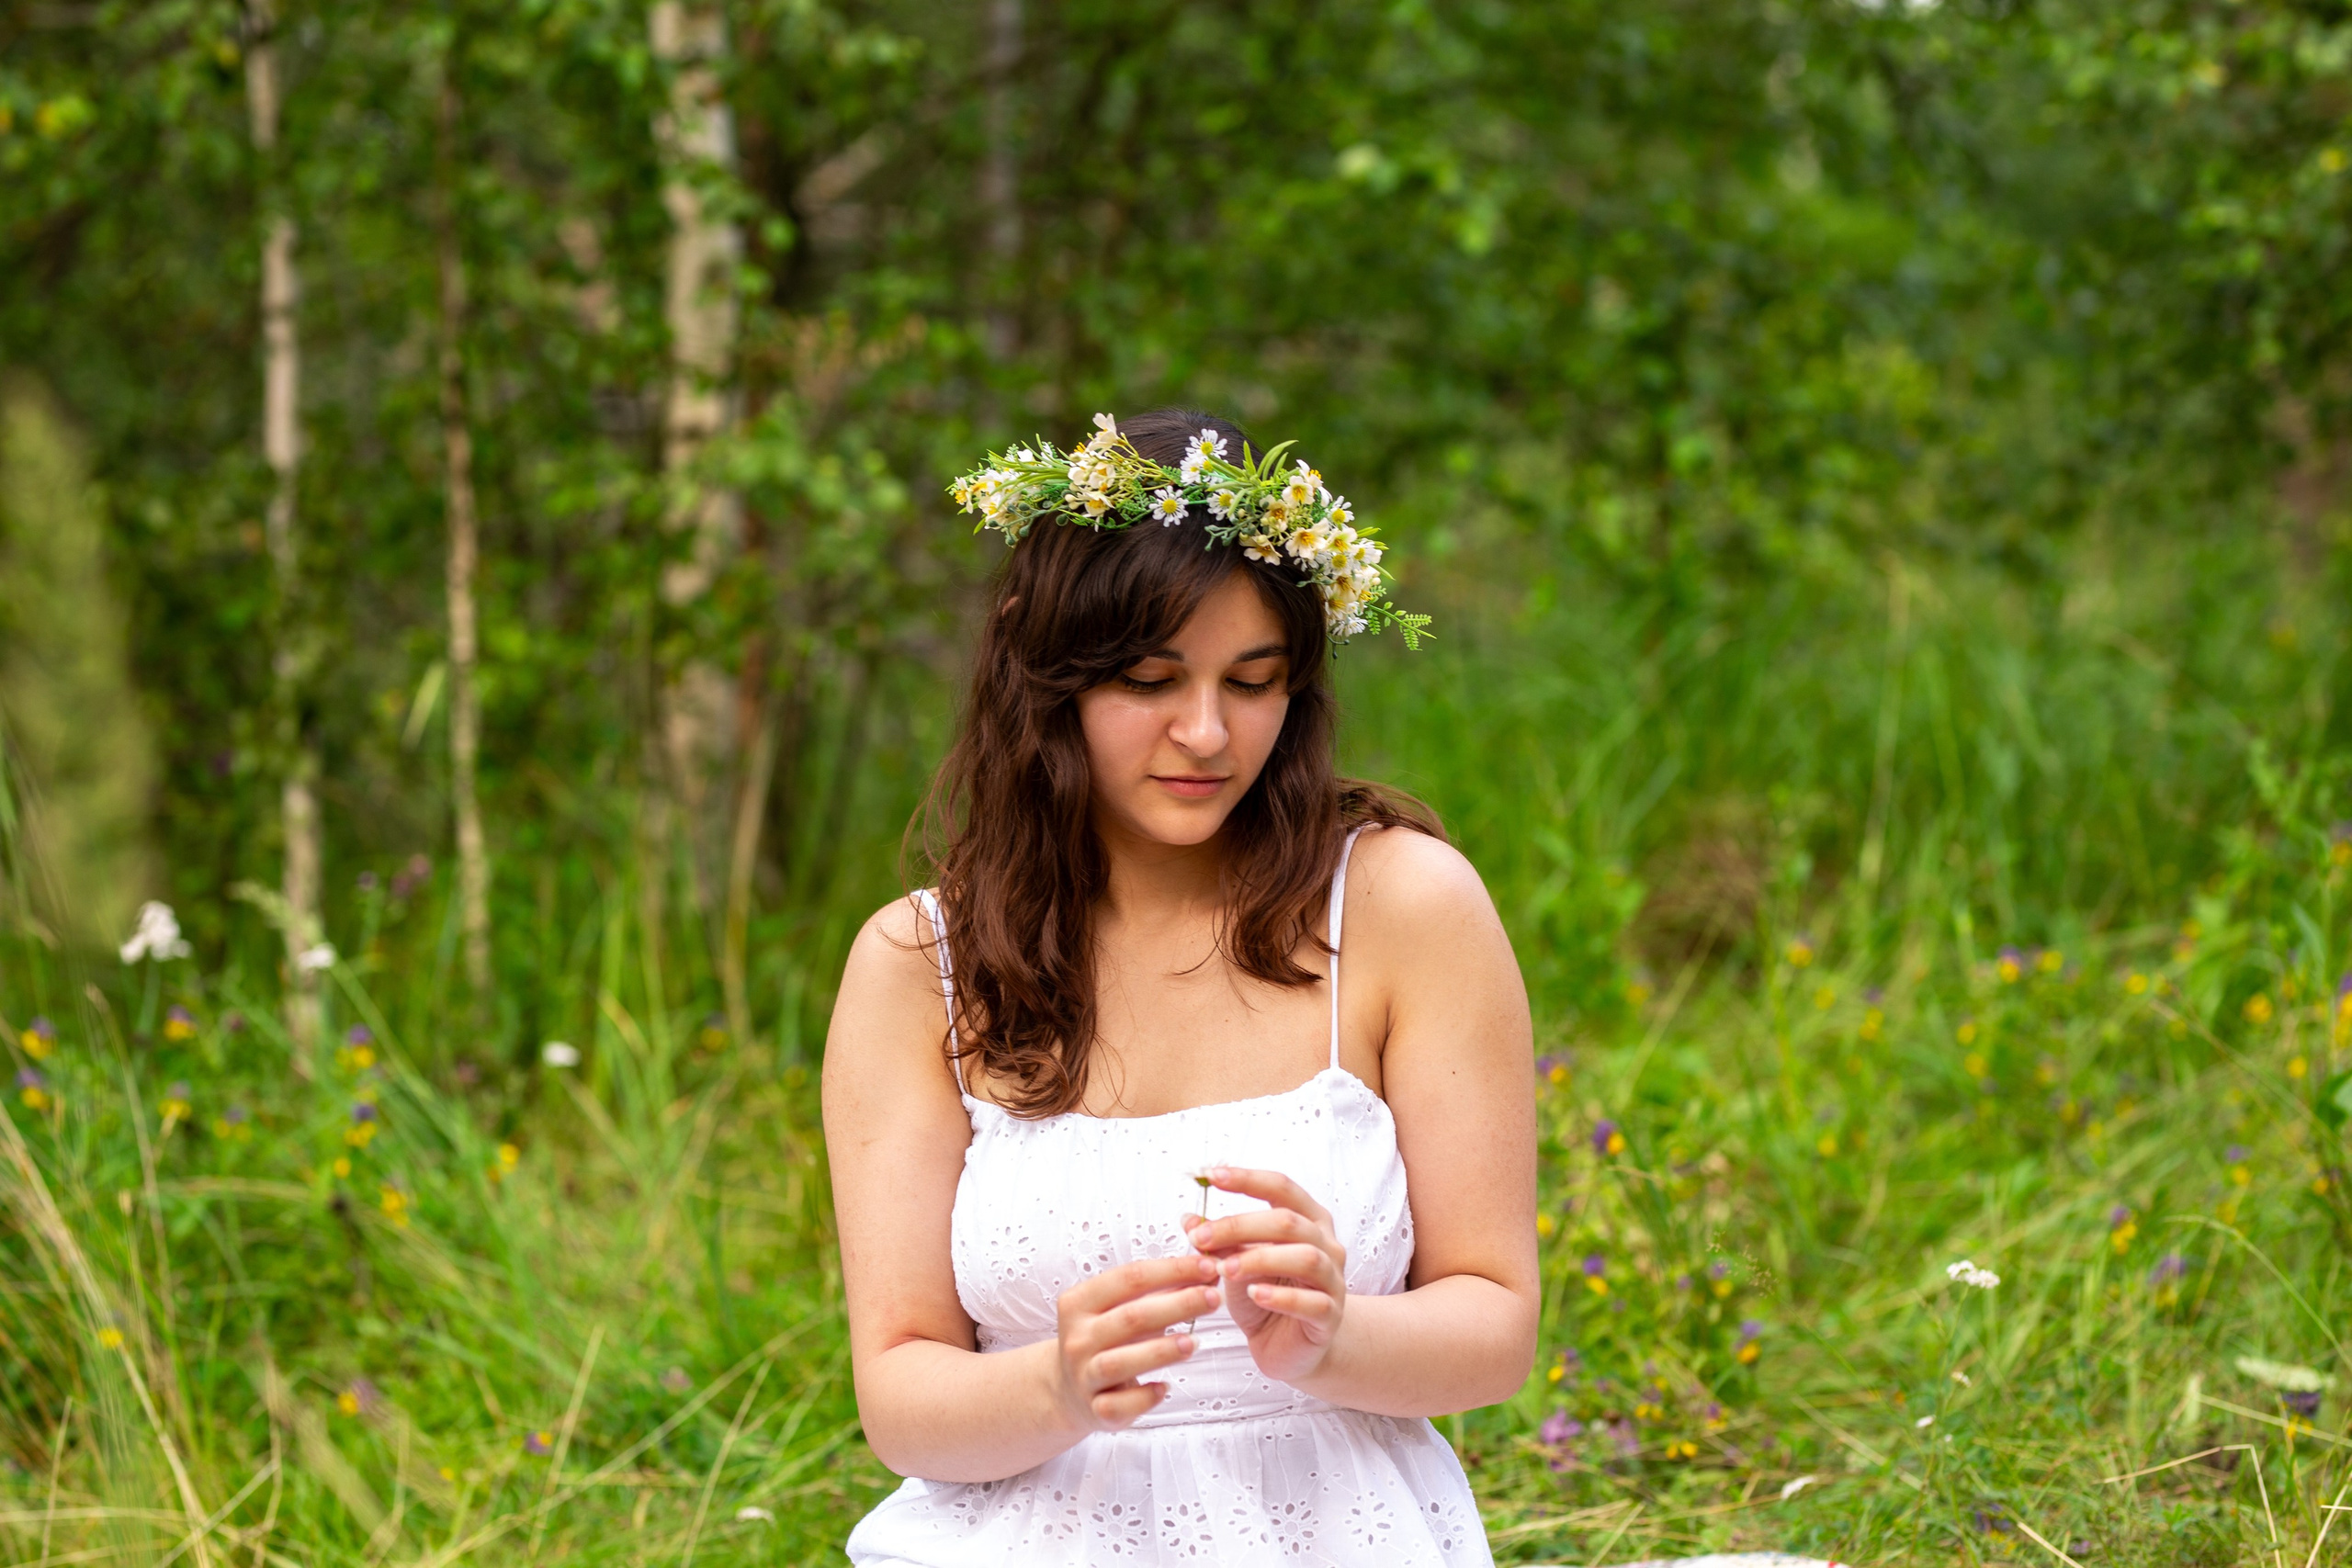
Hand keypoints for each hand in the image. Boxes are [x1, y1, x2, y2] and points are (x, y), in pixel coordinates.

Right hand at [1050, 1254, 1220, 1432]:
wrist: (1069, 1390)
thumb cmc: (1106, 1340)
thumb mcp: (1120, 1309)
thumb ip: (1159, 1291)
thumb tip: (1207, 1272)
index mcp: (1080, 1303)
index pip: (1129, 1278)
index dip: (1172, 1270)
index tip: (1208, 1266)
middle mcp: (1078, 1338)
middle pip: (1130, 1317)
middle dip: (1177, 1305)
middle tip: (1213, 1298)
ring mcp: (1084, 1376)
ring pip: (1120, 1362)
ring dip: (1161, 1351)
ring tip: (1195, 1342)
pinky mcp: (1096, 1410)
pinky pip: (1119, 1405)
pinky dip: (1144, 1397)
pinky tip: (1165, 1387)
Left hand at [1182, 1166, 1347, 1384]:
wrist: (1291, 1345)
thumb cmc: (1267, 1293)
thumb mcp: (1237, 1263)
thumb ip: (1220, 1241)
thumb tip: (1189, 1219)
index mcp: (1307, 1220)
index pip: (1281, 1187)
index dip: (1247, 1179)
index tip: (1211, 1175)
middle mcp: (1326, 1244)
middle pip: (1289, 1222)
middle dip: (1240, 1226)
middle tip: (1202, 1237)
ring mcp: (1332, 1280)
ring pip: (1306, 1257)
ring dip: (1261, 1259)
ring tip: (1226, 1269)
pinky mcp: (1330, 1316)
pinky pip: (1312, 1302)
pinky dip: (1282, 1297)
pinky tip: (1256, 1295)